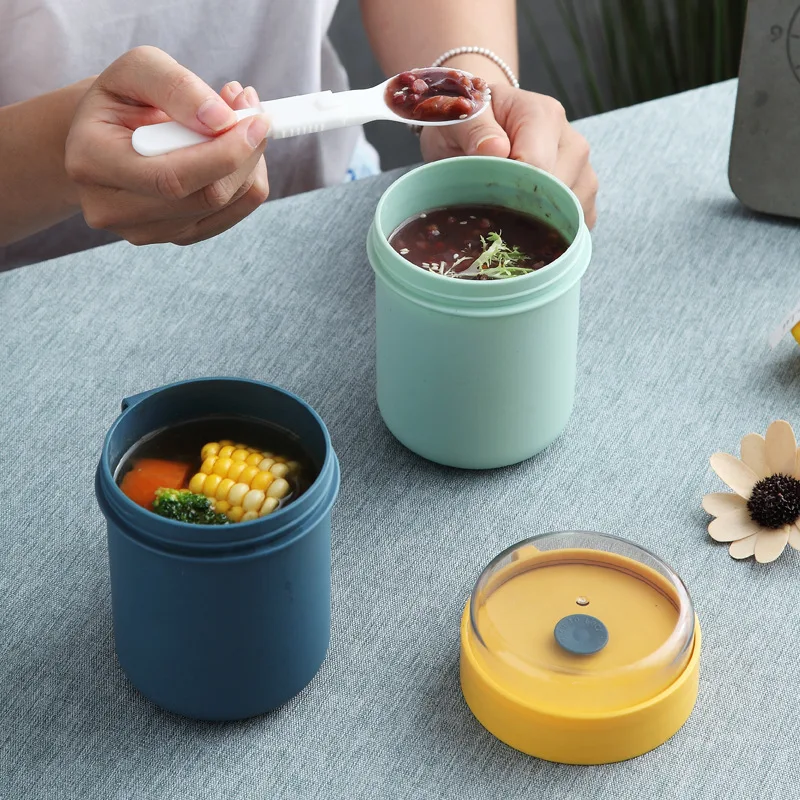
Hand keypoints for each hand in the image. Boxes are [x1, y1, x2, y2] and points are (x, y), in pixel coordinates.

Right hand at [65, 46, 269, 246]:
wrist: (107, 136)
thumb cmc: (122, 100)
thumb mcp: (136, 71)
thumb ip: (176, 85)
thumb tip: (222, 120)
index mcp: (91, 163)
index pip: (172, 178)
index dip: (225, 152)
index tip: (256, 119)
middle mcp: (111, 208)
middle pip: (205, 197)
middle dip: (243, 155)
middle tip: (256, 116)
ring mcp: (143, 231)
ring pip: (223, 207)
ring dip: (248, 165)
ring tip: (240, 125)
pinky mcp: (174, 237)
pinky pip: (230, 216)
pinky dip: (245, 182)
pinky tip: (235, 152)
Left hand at [420, 82, 597, 228]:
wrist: (484, 121)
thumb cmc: (471, 121)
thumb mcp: (460, 118)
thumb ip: (474, 129)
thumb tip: (494, 149)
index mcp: (543, 116)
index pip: (538, 167)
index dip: (510, 189)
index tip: (486, 193)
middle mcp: (571, 142)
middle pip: (558, 194)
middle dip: (523, 210)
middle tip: (492, 208)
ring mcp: (582, 169)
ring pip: (572, 212)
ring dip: (538, 224)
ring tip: (507, 214)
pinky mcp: (583, 192)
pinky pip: (579, 223)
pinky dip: (555, 233)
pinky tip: (527, 227)